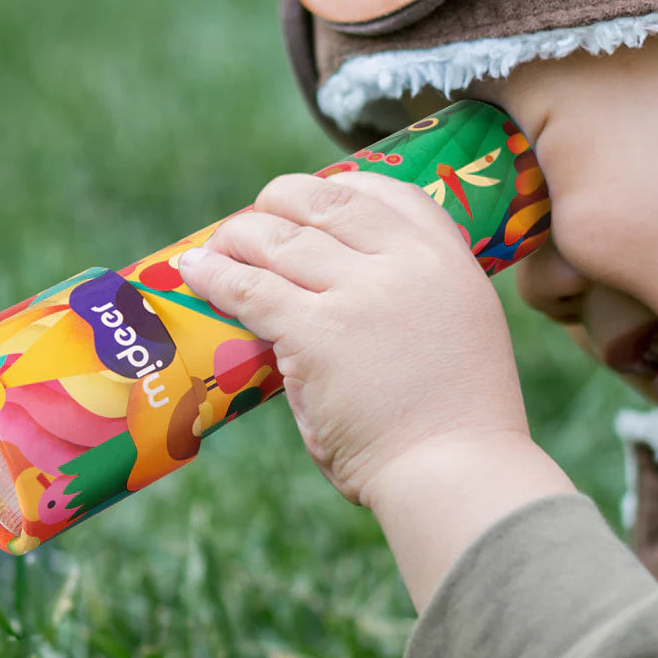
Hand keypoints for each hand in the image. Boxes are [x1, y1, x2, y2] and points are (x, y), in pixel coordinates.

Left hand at [178, 170, 529, 508]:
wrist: (455, 471)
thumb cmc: (456, 418)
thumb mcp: (462, 325)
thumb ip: (414, 290)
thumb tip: (345, 278)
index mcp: (447, 258)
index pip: (386, 191)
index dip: (339, 186)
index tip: (309, 200)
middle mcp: (405, 262)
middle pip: (326, 202)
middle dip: (280, 202)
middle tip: (255, 219)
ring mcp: (359, 293)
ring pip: (279, 239)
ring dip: (239, 236)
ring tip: (215, 247)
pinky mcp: (315, 332)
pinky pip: (250, 288)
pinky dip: (215, 276)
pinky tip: (195, 272)